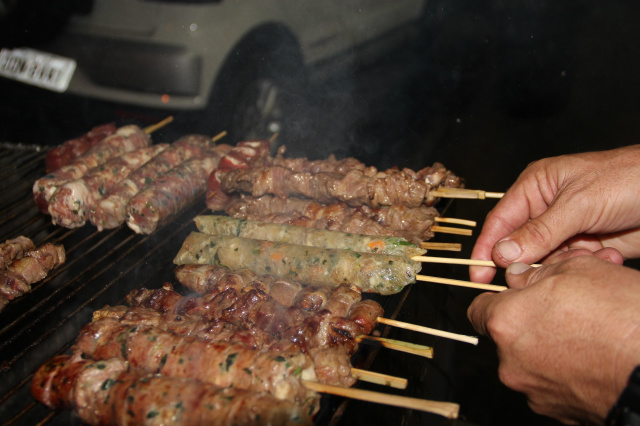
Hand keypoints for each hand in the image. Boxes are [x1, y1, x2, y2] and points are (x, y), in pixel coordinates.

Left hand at [467, 254, 639, 424]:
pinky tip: (592, 358)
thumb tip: (519, 276)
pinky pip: (550, 384)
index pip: (478, 309)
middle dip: (529, 321)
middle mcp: (510, 361)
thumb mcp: (578, 270)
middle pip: (506, 336)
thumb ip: (535, 273)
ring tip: (585, 333)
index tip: (517, 295)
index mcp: (506, 322)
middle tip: (564, 309)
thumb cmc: (621, 316)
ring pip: (529, 360)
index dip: (498, 299)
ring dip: (547, 346)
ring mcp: (533, 391)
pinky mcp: (557, 412)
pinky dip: (563, 371)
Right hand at [470, 144, 639, 282]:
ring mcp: (566, 229)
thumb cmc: (626, 180)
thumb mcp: (579, 204)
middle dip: (528, 262)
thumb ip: (539, 232)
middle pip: (520, 244)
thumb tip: (502, 255)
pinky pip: (569, 265)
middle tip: (530, 281)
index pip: (500, 221)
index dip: (487, 248)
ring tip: (587, 253)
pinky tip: (605, 253)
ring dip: (561, 265)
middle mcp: (545, 209)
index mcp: (535, 187)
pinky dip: (582, 267)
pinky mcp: (586, 246)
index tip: (478, 275)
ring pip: (545, 259)